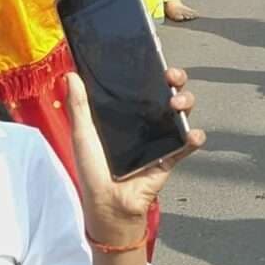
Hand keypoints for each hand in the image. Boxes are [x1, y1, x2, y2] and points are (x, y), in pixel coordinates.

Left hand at [66, 68, 201, 242]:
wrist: (107, 205)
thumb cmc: (93, 171)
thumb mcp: (83, 134)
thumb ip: (78, 105)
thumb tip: (69, 74)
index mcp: (127, 114)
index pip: (143, 85)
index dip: (152, 70)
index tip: (155, 59)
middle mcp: (147, 122)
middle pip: (168, 93)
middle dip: (175, 80)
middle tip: (171, 78)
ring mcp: (161, 139)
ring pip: (181, 114)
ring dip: (185, 103)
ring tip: (175, 105)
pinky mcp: (170, 158)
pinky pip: (187, 145)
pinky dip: (194, 138)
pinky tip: (191, 134)